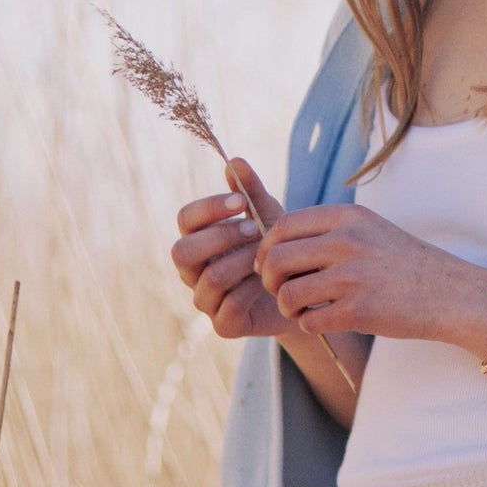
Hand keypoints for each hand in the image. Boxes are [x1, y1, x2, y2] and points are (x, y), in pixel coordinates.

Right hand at [171, 158, 294, 339]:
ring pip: (208, 279)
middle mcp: (195, 271)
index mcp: (200, 239)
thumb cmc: (276, 247)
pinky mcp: (224, 325)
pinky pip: (228, 307)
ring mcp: (206, 300)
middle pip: (181, 252)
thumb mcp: (269, 215)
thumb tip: (234, 160)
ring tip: (266, 254)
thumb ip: (251, 191)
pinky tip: (269, 279)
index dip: (209, 208)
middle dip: (219, 237)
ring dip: (240, 261)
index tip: (239, 201)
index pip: (185, 219)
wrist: (304, 289)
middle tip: (253, 230)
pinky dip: (251, 289)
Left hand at [256, 200, 482, 343]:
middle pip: (277, 259)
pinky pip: (308, 321)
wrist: (451, 293)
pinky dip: (310, 325)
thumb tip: (276, 244)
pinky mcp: (358, 311)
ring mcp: (352, 276)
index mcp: (349, 217)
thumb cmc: (406, 264)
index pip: (284, 224)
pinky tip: (327, 320)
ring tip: (304, 309)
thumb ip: (330, 231)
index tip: (270, 264)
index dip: (267, 247)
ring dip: (288, 307)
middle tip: (282, 291)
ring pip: (287, 294)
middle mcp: (348, 241)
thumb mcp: (371, 230)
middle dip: (270, 281)